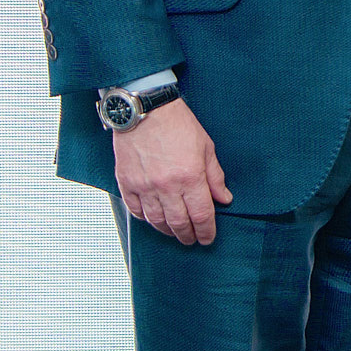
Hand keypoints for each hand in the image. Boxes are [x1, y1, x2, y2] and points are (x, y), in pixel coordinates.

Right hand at [113, 97, 231, 244]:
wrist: (146, 110)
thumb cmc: (178, 125)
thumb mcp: (206, 147)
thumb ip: (215, 176)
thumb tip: (224, 199)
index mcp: (190, 176)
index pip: (201, 215)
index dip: (206, 231)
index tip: (208, 238)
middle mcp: (166, 186)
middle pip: (179, 223)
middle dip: (188, 236)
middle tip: (192, 240)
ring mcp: (144, 186)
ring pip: (157, 221)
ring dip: (168, 231)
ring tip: (176, 233)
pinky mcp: (126, 183)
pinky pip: (136, 211)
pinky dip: (146, 219)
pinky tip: (154, 220)